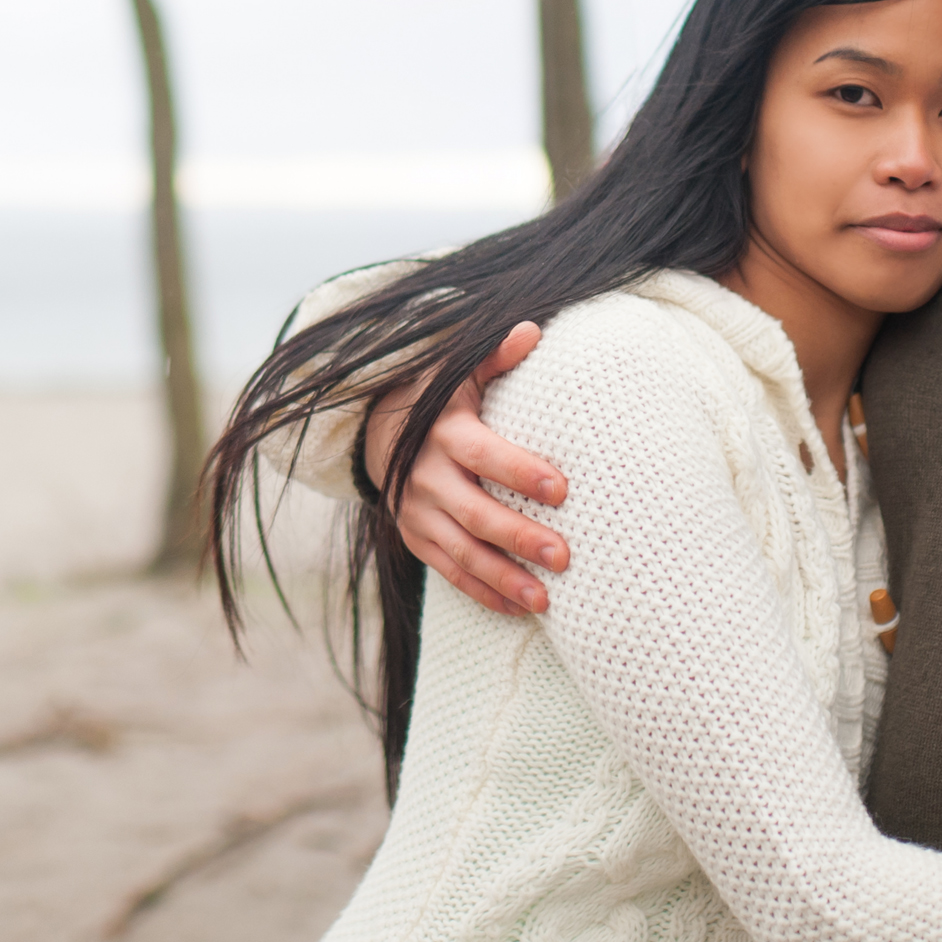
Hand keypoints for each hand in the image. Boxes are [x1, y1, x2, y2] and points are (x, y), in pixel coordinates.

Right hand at [367, 321, 575, 613]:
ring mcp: (416, 512)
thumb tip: (532, 330)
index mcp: (443, 432)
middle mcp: (425, 476)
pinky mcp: (414, 537)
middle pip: (475, 513)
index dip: (520, 471)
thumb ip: (495, 356)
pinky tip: (518, 610)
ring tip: (545, 601)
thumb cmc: (439, 399)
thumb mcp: (459, 372)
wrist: (377, 430)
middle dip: (519, 537)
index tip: (563, 489)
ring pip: (461, 553)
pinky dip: (482, 593)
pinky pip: (448, 572)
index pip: (484, 454)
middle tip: (565, 557)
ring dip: (503, 579)